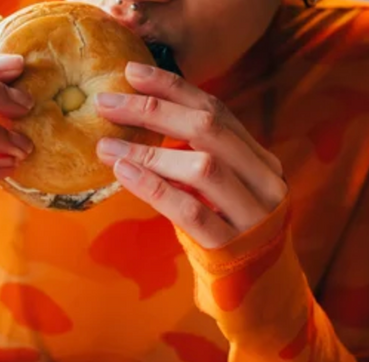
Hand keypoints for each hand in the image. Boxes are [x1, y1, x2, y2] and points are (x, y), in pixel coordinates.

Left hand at [95, 62, 287, 248]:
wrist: (264, 298)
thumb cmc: (230, 233)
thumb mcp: (221, 189)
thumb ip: (197, 155)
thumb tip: (142, 116)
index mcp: (260, 159)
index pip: (216, 109)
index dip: (173, 87)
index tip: (132, 71)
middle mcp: (264, 180)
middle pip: (209, 128)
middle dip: (154, 109)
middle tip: (107, 101)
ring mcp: (253, 215)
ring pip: (202, 166)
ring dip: (148, 150)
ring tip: (105, 143)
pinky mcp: (233, 248)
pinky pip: (190, 211)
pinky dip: (154, 186)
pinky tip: (123, 171)